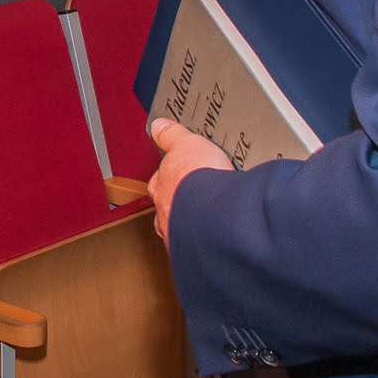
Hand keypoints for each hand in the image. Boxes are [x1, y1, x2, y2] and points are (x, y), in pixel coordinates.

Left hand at [147, 118, 231, 242]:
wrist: (216, 216)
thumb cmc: (198, 182)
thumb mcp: (187, 144)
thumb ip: (172, 136)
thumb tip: (158, 126)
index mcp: (160, 187)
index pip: (158, 181)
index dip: (167, 176)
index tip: (176, 174)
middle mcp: (166, 214)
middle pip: (168, 207)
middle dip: (179, 203)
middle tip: (197, 195)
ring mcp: (179, 235)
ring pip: (180, 229)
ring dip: (192, 224)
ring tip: (211, 216)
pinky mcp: (197, 251)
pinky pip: (198, 245)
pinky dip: (206, 240)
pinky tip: (219, 233)